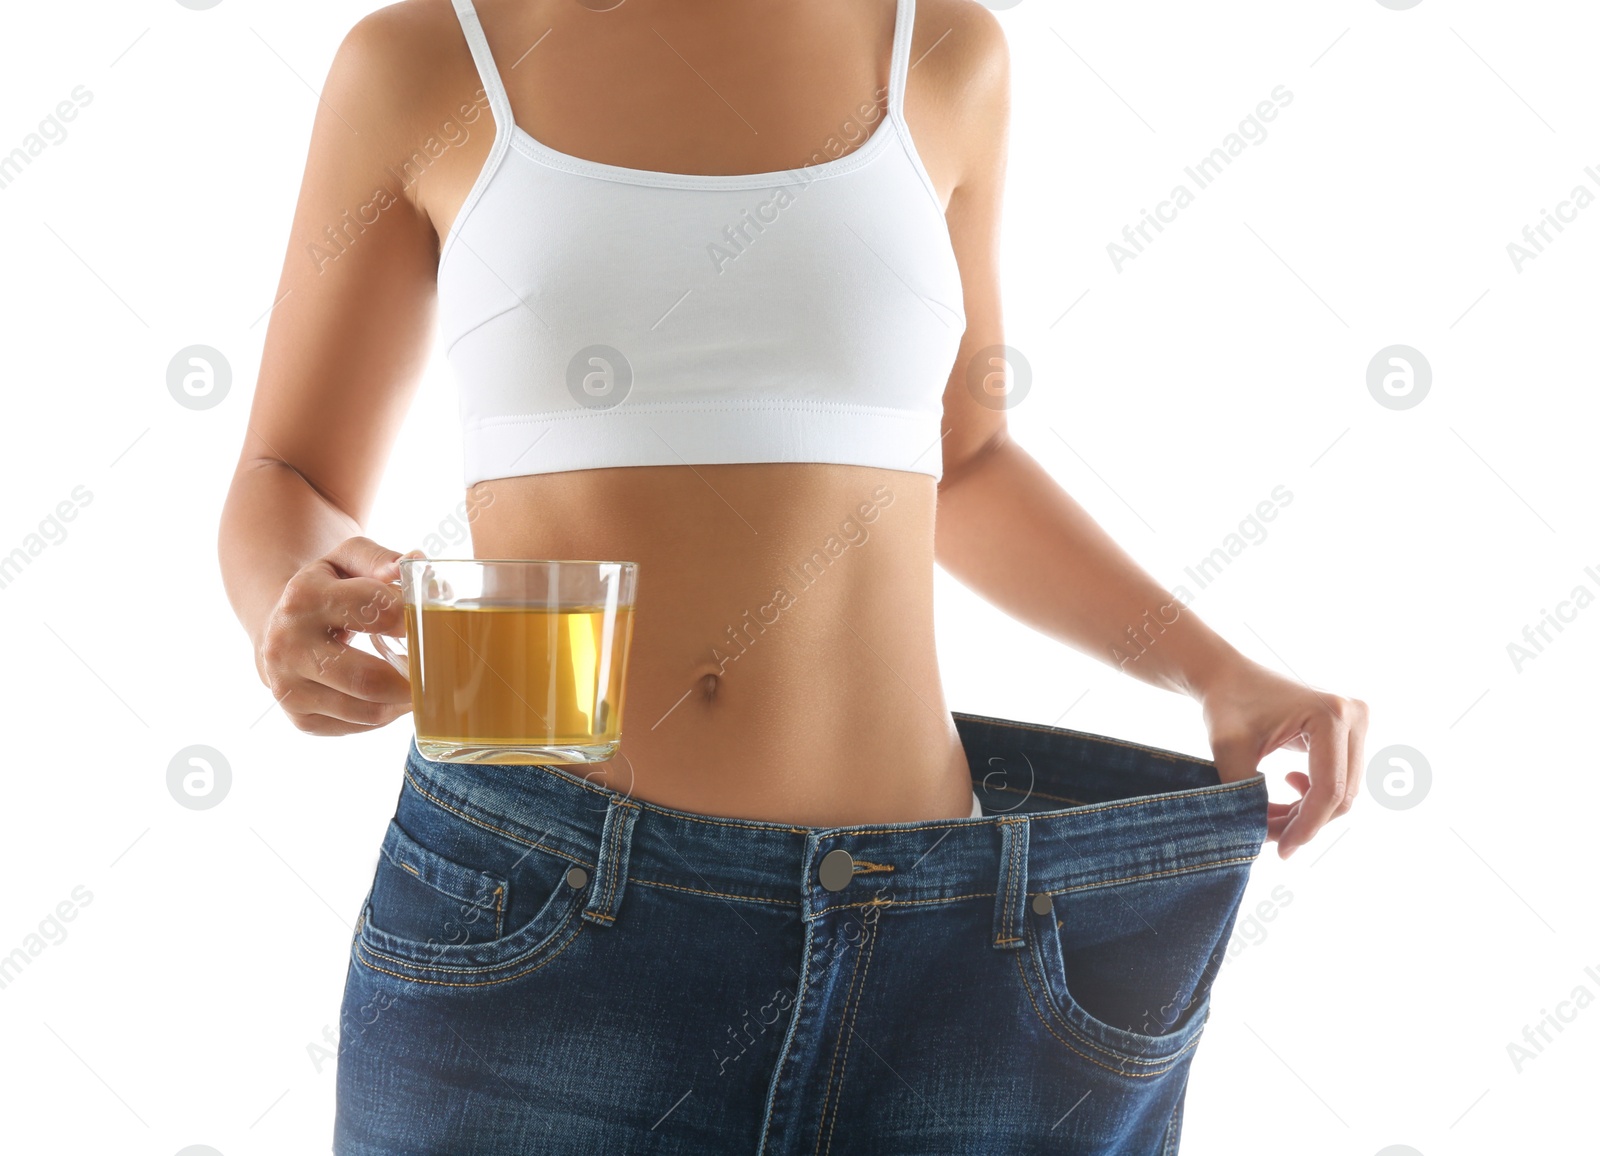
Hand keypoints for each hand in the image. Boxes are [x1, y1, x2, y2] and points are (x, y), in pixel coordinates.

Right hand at [255, 536, 425, 736]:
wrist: (278, 626)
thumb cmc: (328, 590)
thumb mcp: (346, 560)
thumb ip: (379, 558)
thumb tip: (414, 564)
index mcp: (304, 597)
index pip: (378, 612)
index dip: (415, 619)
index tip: (434, 622)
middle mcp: (288, 645)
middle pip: (369, 678)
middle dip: (413, 677)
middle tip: (439, 668)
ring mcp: (289, 687)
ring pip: (367, 710)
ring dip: (405, 700)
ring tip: (420, 682)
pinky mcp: (299, 718)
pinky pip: (358, 726)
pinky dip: (386, 714)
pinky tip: (392, 695)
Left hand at [1194, 654, 1368, 858]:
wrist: (1228, 675)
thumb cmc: (1226, 706)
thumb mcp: (1230, 753)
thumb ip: (1249, 797)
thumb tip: (1267, 840)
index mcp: (1330, 715)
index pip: (1329, 790)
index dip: (1306, 827)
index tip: (1282, 852)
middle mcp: (1354, 714)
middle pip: (1342, 794)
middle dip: (1307, 822)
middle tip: (1273, 836)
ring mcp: (1358, 720)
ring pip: (1344, 790)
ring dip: (1311, 810)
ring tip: (1273, 810)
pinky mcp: (1353, 728)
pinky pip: (1341, 776)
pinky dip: (1316, 794)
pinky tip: (1289, 784)